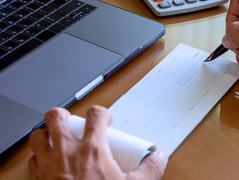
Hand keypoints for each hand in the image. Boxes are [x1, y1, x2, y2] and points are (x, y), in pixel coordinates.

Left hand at [28, 105, 167, 179]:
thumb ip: (149, 169)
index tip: (105, 119)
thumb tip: (159, 157)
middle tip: (72, 122)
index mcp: (92, 148)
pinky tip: (48, 162)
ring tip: (56, 138)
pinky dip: (38, 156)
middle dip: (63, 115)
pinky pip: (31, 159)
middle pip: (56, 117)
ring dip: (45, 134)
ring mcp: (48, 163)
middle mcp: (67, 151)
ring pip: (38, 135)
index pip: (95, 114)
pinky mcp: (36, 177)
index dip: (102, 112)